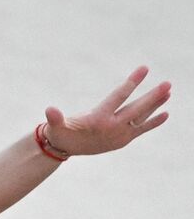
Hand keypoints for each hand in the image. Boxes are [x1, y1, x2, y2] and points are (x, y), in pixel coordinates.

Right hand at [43, 66, 171, 155]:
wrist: (65, 150)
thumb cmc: (60, 132)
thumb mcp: (56, 126)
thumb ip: (54, 119)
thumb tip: (49, 110)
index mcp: (98, 120)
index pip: (119, 97)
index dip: (132, 82)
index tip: (145, 68)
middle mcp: (112, 127)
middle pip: (137, 108)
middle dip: (153, 96)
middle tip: (168, 84)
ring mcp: (120, 135)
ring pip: (141, 117)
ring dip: (156, 105)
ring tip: (169, 93)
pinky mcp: (123, 139)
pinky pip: (141, 129)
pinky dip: (153, 122)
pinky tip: (165, 113)